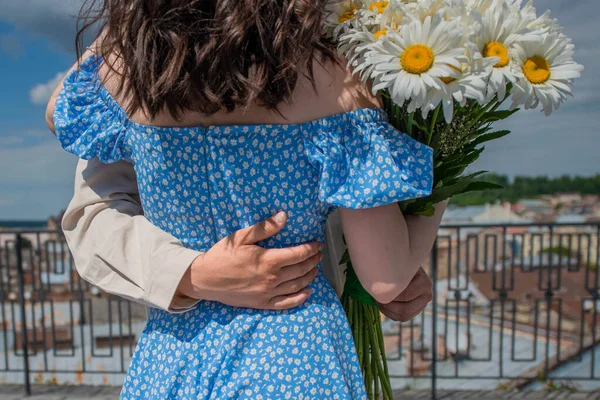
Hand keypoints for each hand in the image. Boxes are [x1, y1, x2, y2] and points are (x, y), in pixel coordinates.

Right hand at [176, 211, 322, 309]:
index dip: (311, 249)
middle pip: (301, 269)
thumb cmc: (222, 255)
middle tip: (319, 255)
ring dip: (309, 276)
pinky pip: (287, 303)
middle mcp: (272, 278)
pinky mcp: (262, 304)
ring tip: (315, 269)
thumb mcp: (241, 237)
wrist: (204, 279)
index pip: (298, 254)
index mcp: (268, 260)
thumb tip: (284, 216)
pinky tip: (308, 292)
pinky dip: (300, 298)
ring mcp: (268, 293)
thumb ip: (264, 227)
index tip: (317, 244)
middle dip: (313, 261)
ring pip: (297, 285)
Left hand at [376, 267, 431, 321]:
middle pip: (405, 310)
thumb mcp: (397, 263)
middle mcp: (427, 295)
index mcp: (424, 283)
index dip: (389, 295)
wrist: (405, 265)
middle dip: (388, 306)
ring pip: (403, 316)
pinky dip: (389, 313)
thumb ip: (392, 272)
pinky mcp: (415, 311)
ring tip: (378, 300)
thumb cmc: (398, 262)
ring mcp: (422, 305)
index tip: (377, 289)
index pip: (406, 295)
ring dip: (387, 311)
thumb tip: (378, 277)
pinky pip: (401, 318)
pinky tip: (382, 304)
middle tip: (376, 298)